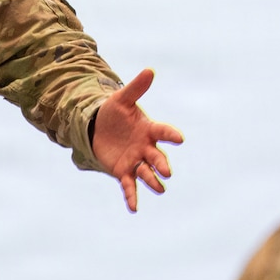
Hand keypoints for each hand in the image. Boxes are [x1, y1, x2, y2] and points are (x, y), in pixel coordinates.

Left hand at [90, 69, 184, 212]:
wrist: (98, 129)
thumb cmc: (114, 113)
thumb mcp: (121, 100)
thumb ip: (135, 88)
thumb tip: (150, 70)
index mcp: (148, 129)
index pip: (162, 131)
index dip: (170, 135)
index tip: (180, 138)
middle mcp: (145, 147)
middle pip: (156, 157)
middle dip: (162, 164)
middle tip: (167, 171)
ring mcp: (135, 161)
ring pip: (146, 173)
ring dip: (152, 181)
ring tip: (160, 189)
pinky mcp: (123, 171)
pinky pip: (129, 186)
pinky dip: (132, 197)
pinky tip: (133, 209)